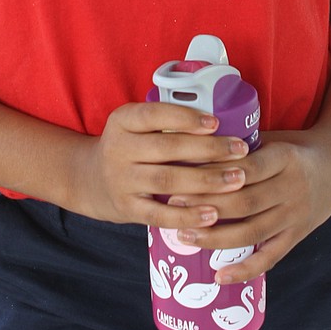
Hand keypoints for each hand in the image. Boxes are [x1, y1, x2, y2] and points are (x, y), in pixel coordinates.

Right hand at [74, 101, 249, 231]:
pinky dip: (187, 215)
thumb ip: (165, 122)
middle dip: (208, 149)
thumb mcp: (135, 125)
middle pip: (167, 148)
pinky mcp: (127, 208)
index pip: (154, 114)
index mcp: (123, 120)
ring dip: (206, 181)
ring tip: (237, 179)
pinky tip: (212, 215)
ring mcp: (121, 180)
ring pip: (167, 180)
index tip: (216, 122)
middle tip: (241, 150)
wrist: (90, 180)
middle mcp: (118, 148)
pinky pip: (159, 214)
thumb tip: (224, 119)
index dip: (185, 118)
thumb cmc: (130, 148)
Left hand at [166, 134, 330, 285]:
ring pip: (252, 231)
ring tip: (184, 236)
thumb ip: (241, 146)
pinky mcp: (297, 236)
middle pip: (244, 202)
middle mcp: (293, 188)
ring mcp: (296, 215)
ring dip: (216, 237)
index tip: (182, 180)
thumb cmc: (294, 147)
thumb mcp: (273, 137)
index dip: (214, 176)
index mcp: (285, 157)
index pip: (246, 168)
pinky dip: (244, 270)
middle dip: (205, 207)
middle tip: (173, 207)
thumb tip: (191, 148)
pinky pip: (270, 258)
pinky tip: (219, 276)